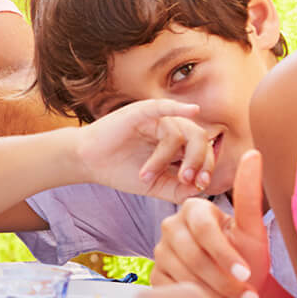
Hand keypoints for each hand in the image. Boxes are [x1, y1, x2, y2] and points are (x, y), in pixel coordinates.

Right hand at [69, 99, 206, 200]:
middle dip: (197, 160)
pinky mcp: (141, 112)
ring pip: (178, 133)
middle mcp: (172, 130)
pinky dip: (179, 106)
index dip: (206, 168)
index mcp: (178, 146)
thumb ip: (178, 190)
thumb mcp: (155, 186)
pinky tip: (193, 110)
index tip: (200, 185)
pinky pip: (164, 107)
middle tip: (185, 179)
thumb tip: (203, 189)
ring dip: (164, 157)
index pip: (204, 152)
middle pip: (199, 139)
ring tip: (147, 175)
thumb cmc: (120, 171)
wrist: (90, 163)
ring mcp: (157, 120)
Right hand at [149, 150, 271, 297]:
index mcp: (193, 209)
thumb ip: (248, 192)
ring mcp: (160, 252)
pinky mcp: (155, 275)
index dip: (226, 254)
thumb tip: (254, 152)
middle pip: (192, 254)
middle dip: (223, 280)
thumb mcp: (253, 229)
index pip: (204, 229)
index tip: (248, 274)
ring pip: (182, 274)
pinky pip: (172, 289)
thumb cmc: (249, 260)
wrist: (237, 292)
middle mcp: (171, 227)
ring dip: (215, 293)